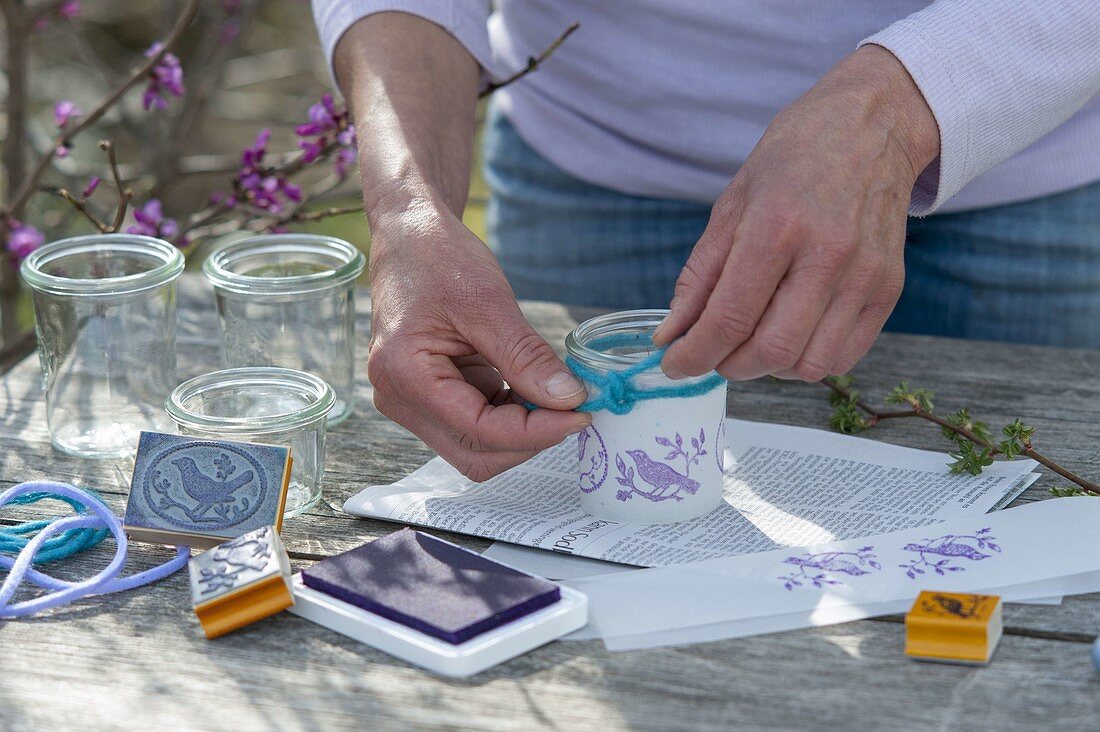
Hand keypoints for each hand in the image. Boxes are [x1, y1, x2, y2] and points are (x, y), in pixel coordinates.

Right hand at [366, 208, 590, 480]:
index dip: (536, 431)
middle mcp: (399, 398)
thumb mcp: (488, 301)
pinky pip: (473, 425)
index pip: (480, 430)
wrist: (409, 236)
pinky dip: (508, 417)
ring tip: (553, 395)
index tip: (582, 413)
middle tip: (574, 409)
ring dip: (520, 431)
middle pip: (475, 454)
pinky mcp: (427, 398)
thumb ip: (526, 356)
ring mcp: (410, 402)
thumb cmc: (438, 257)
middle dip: (529, 439)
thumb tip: (569, 399)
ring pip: (475, 447)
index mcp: (405, 374)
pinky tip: (530, 388)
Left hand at [653, 45, 938, 381]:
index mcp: (777, 227)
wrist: (873, 126)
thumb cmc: (795, 159)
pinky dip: (807, 362)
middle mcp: (827, 254)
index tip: (674, 363)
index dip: (694, 353)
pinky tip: (791, 334)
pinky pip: (844, 356)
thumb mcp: (731, 204)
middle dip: (729, 365)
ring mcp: (864, 275)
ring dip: (768, 368)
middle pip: (771, 350)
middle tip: (713, 352)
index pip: (730, 318)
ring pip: (808, 364)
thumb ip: (700, 276)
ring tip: (753, 340)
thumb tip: (671, 335)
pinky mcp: (889, 289)